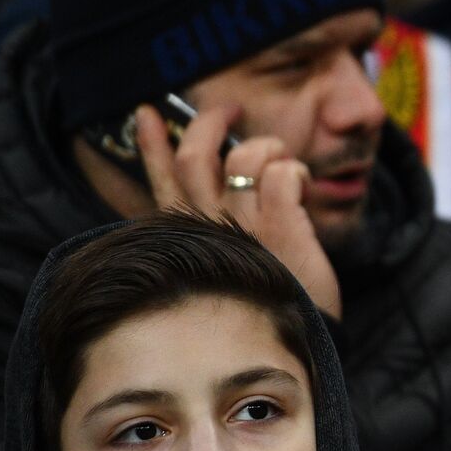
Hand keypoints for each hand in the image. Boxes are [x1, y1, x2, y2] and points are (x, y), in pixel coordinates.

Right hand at [135, 103, 342, 319]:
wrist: (304, 339)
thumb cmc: (274, 299)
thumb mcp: (233, 261)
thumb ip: (218, 226)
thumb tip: (220, 185)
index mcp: (192, 235)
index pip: (163, 181)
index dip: (151, 144)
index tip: (146, 113)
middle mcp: (211, 227)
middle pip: (196, 156)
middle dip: (211, 122)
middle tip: (231, 111)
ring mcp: (246, 226)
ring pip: (244, 156)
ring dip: (268, 147)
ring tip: (282, 160)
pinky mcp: (283, 227)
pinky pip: (283, 174)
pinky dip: (295, 170)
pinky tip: (304, 186)